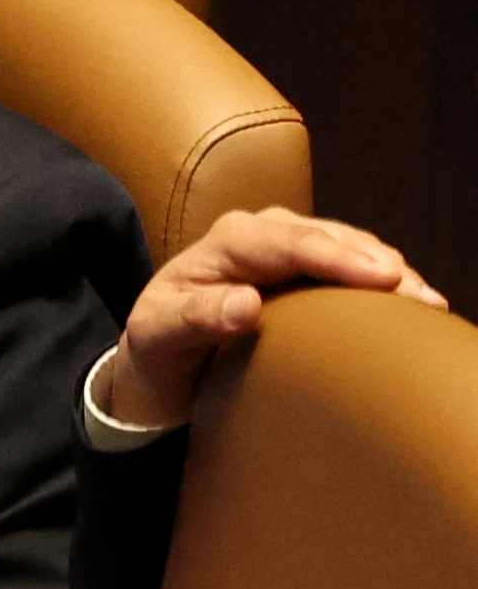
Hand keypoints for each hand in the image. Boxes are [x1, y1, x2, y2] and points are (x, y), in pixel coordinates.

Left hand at [94, 205, 448, 430]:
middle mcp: (259, 234)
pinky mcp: (308, 268)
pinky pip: (353, 263)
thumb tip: (245, 304)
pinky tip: (411, 304)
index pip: (287, 242)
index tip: (381, 279)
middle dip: (377, 264)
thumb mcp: (160, 336)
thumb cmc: (160, 343)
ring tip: (427, 304)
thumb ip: (196, 319)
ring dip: (389, 271)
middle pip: (328, 239)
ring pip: (349, 246)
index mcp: (226, 242)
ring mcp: (287, 247)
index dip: (336, 257)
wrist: (162, 354)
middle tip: (422, 300)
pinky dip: (384, 280)